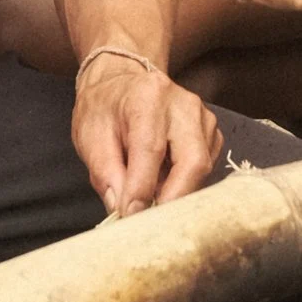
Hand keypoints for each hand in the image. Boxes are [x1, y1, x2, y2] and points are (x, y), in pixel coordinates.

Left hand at [72, 53, 226, 216]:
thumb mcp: (89, 135)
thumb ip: (105, 173)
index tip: (130, 216)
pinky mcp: (211, 132)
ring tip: (150, 196)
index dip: (142, 189)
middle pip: (193, 161)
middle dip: (173, 199)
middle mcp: (182, 105)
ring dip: (178, 192)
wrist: (123, 81)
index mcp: (147, 98)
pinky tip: (163, 181)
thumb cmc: (105, 108)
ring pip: (202, 168)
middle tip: (149, 220)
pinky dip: (185, 183)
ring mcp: (203, 117)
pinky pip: (206, 167)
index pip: (150, 150)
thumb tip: (122, 209)